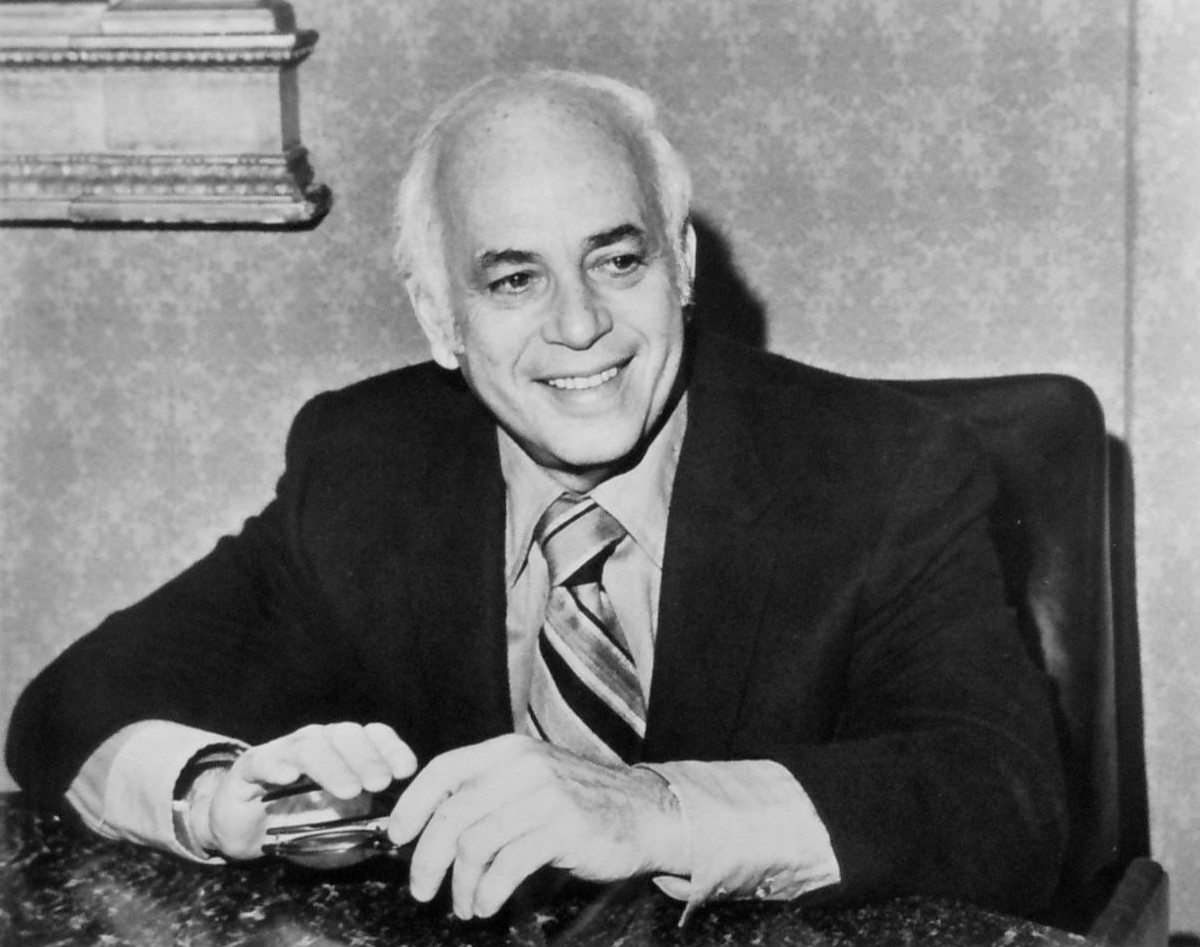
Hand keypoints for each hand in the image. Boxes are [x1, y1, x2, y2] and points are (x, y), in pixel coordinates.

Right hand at [199, 722, 416, 858]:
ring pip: (310, 746)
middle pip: (345, 736)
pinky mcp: (251, 766)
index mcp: (344, 750)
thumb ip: (363, 825)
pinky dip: (277, 766)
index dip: (391, 749)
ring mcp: (283, 751)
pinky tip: (289, 777)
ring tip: (349, 790)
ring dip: (332, 767)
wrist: (245, 826)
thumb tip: (394, 835)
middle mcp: (318, 742)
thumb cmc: (298, 821)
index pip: (372, 736)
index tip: (407, 770)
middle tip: (380, 783)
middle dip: (367, 759)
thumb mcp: (337, 826)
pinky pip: (264, 761)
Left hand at [387, 735, 687, 919]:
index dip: (412, 805)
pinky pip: (506, 866)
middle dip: (427, 859)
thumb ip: (489, 793)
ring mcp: (545, 795)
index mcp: (508, 751)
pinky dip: (488, 892)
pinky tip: (487, 904)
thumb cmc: (582, 803)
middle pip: (451, 814)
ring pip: (474, 844)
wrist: (645, 812)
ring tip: (464, 904)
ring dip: (460, 884)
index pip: (443, 770)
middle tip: (423, 889)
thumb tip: (431, 826)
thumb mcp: (532, 782)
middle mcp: (523, 766)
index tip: (397, 836)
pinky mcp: (564, 827)